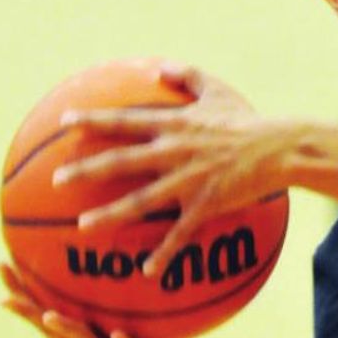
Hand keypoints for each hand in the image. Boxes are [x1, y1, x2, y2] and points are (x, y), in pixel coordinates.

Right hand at [0, 263, 183, 337]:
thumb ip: (88, 319)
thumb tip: (80, 284)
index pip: (41, 316)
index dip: (20, 293)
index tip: (1, 265)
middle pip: (51, 330)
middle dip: (28, 310)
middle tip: (4, 291)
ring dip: (67, 331)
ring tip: (49, 317)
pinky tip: (119, 336)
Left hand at [54, 64, 292, 276]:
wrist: (280, 148)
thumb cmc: (248, 119)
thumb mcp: (217, 91)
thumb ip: (186, 76)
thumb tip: (158, 67)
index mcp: (176, 124)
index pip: (126, 121)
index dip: (94, 120)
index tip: (65, 122)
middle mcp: (175, 151)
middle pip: (122, 161)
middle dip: (86, 169)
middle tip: (56, 179)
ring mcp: (190, 180)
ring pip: (143, 200)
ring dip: (111, 213)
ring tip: (84, 226)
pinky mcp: (207, 204)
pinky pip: (181, 232)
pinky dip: (164, 252)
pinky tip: (147, 271)